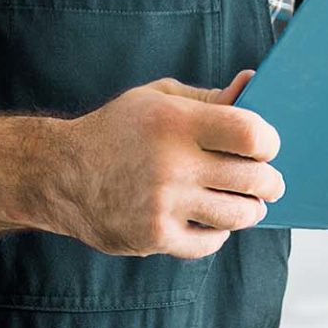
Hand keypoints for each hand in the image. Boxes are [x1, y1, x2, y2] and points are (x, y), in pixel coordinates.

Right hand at [49, 69, 284, 259]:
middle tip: (264, 179)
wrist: (60, 172)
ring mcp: (164, 203)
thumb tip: (253, 86)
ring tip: (238, 200)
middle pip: (256, 179)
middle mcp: (171, 163)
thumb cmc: (116, 130)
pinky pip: (211, 242)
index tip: (263, 146)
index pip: (252, 135)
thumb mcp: (155, 99)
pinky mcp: (156, 235)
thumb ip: (207, 98)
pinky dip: (215, 232)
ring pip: (240, 215)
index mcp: (173, 121)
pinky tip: (204, 218)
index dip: (268, 142)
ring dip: (247, 208)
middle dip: (268, 181)